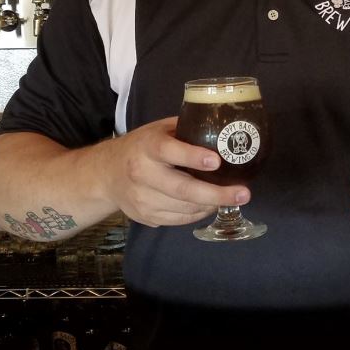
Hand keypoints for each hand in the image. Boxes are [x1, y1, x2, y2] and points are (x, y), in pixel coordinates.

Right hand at [104, 117, 250, 227]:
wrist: (105, 174)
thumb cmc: (141, 146)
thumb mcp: (159, 130)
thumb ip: (186, 130)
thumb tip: (225, 130)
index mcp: (147, 146)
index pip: (169, 151)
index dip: (193, 157)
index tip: (217, 161)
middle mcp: (142, 173)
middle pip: (182, 189)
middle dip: (216, 193)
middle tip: (243, 193)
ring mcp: (142, 199)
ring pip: (184, 208)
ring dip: (212, 204)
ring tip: (232, 197)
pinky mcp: (145, 216)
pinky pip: (179, 219)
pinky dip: (198, 213)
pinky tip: (210, 204)